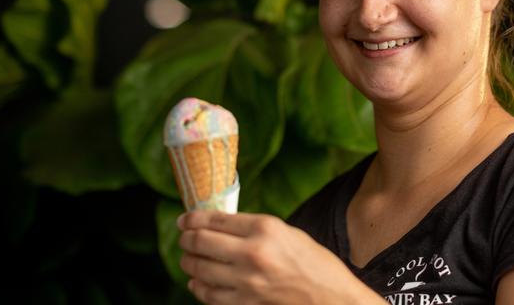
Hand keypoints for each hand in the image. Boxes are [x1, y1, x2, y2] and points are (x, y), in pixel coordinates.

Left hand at [177, 210, 382, 303]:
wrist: (330, 297)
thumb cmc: (312, 260)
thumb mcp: (285, 231)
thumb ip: (252, 227)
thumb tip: (220, 225)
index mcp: (265, 227)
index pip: (216, 219)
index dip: (193, 218)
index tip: (184, 219)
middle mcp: (253, 252)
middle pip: (202, 241)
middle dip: (187, 238)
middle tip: (184, 236)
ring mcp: (247, 280)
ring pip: (200, 268)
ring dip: (188, 261)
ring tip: (187, 257)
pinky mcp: (245, 302)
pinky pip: (209, 294)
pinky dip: (198, 286)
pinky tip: (196, 280)